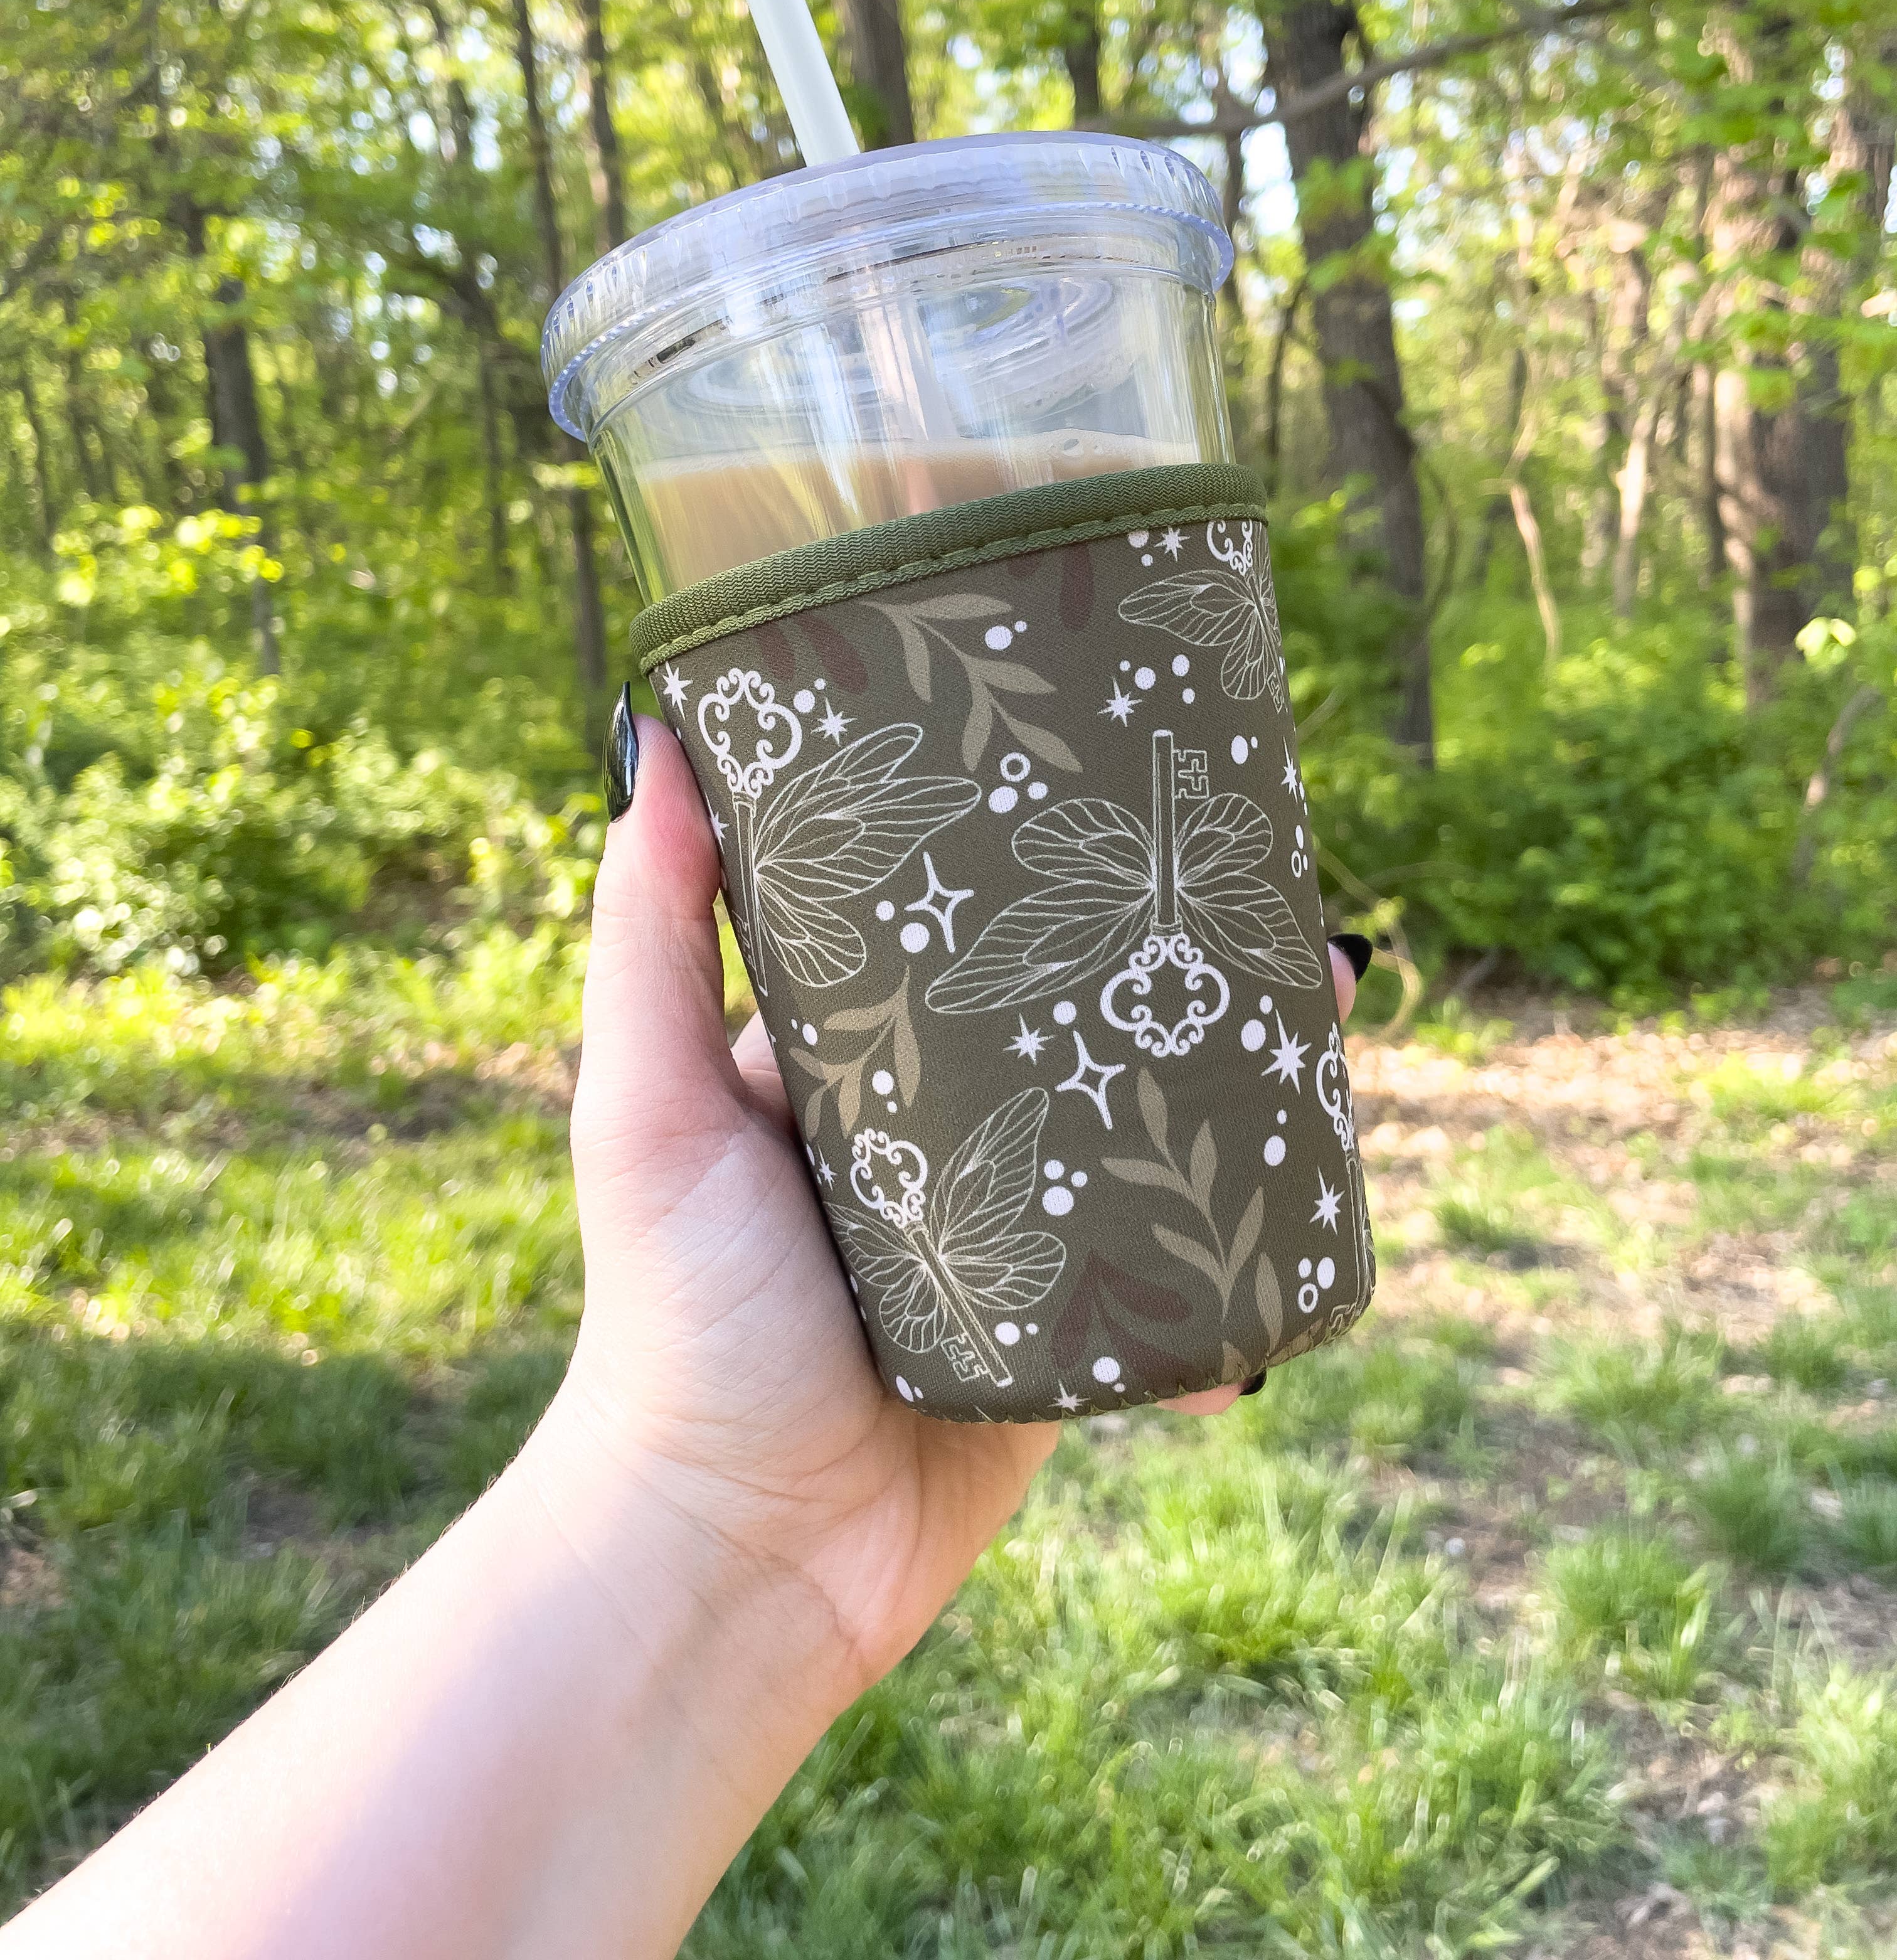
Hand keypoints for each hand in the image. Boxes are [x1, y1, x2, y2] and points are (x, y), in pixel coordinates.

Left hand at [543, 714, 1359, 1701]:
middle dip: (1164, 956)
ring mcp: (1013, 1231)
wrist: (738, 1558)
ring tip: (1325, 997)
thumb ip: (648, 940)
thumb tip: (652, 736)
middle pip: (1070, 1019)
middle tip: (1264, 887)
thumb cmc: (674, 1321)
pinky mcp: (1071, 1331)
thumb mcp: (647, 1108)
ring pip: (1141, 1123)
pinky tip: (1317, 1170)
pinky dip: (1245, 1223)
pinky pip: (1173, 1258)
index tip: (1108, 776)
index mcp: (846, 1065)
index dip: (1027, 860)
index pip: (949, 932)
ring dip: (1234, 1069)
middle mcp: (934, 1136)